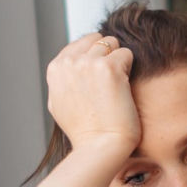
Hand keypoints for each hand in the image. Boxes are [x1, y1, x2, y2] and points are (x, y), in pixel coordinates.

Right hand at [45, 33, 139, 155]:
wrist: (100, 146)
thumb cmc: (84, 133)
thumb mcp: (59, 104)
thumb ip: (63, 82)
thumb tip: (67, 69)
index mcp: (55, 68)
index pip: (78, 44)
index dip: (94, 56)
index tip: (102, 76)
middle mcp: (69, 62)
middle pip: (95, 40)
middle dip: (107, 54)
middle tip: (113, 79)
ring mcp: (88, 62)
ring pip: (111, 43)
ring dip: (119, 60)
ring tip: (120, 84)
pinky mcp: (109, 68)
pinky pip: (126, 54)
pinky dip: (130, 67)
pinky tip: (127, 87)